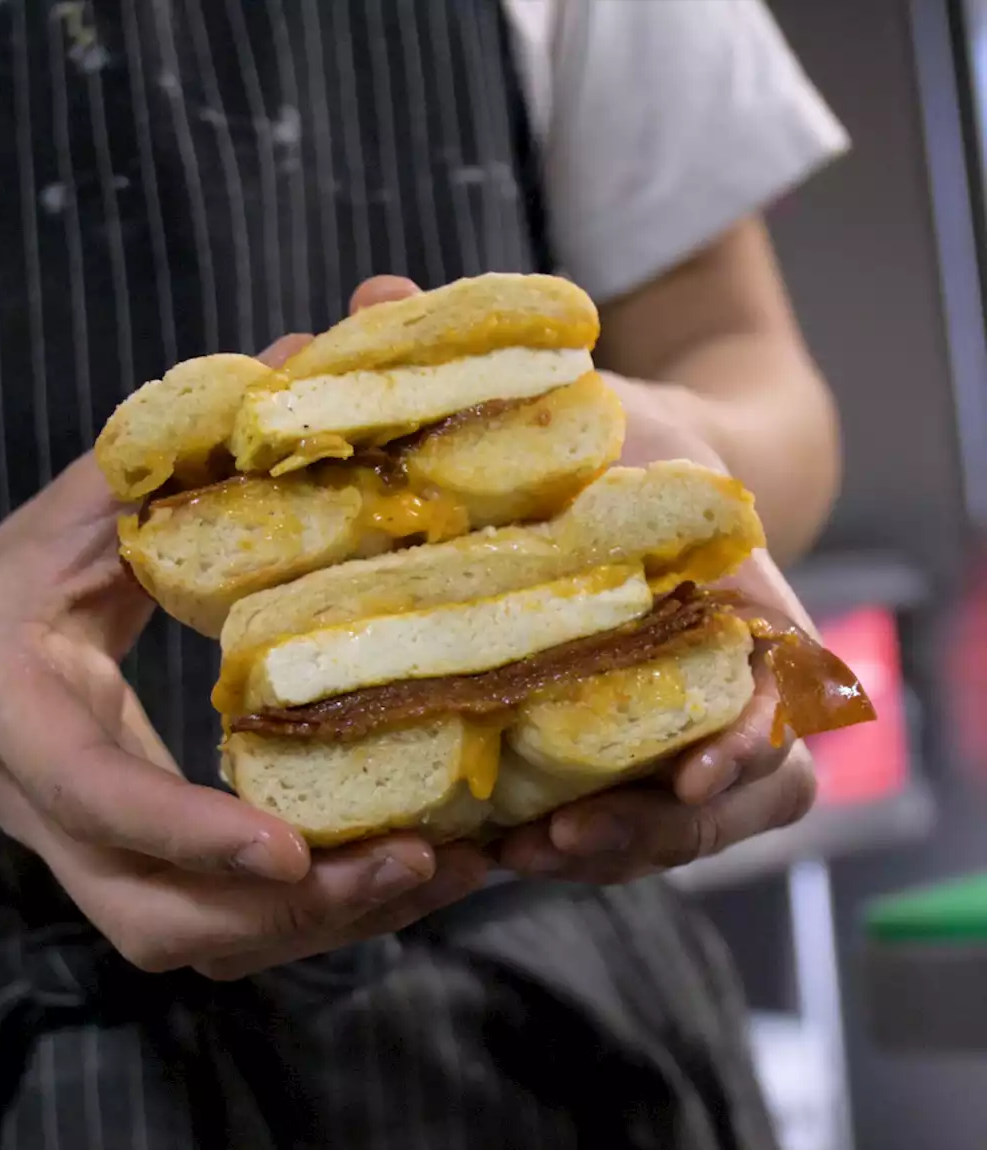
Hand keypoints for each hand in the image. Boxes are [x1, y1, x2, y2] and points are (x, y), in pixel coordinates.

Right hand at [0, 279, 492, 978]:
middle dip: (285, 912)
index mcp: (14, 714)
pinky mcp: (141, 879)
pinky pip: (228, 934)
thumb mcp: (73, 510)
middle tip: (410, 863)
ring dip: (322, 930)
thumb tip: (302, 357)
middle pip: (157, 918)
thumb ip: (169, 455)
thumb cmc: (20, 583)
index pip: (92, 794)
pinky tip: (408, 876)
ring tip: (441, 874)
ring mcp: (93, 863)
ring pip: (199, 944)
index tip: (289, 848)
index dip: (184, 832)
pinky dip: (319, 922)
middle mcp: (46, 817)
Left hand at [497, 372, 818, 882]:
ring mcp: (671, 724)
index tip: (693, 772)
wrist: (649, 473)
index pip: (779, 699)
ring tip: (510, 857)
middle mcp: (718, 680)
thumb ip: (494, 363)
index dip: (749, 744)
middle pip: (728, 795)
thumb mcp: (579, 396)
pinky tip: (490, 846)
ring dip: (602, 852)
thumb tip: (373, 290)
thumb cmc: (624, 436)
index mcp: (741, 602)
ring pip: (670, 826)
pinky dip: (570, 841)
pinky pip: (616, 817)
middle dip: (649, 830)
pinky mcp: (616, 749)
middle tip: (552, 839)